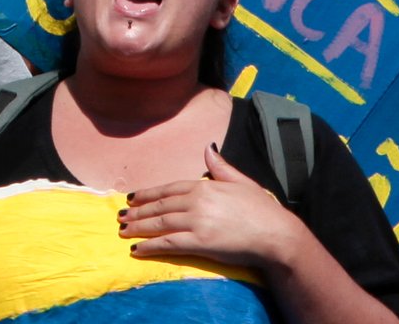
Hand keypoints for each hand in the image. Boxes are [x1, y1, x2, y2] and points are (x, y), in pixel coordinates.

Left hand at [118, 144, 305, 270]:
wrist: (278, 234)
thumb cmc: (262, 210)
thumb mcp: (240, 182)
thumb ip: (220, 166)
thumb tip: (208, 147)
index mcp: (204, 186)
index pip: (168, 189)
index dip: (148, 194)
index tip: (132, 199)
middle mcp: (196, 201)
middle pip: (160, 206)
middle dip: (138, 212)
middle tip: (120, 217)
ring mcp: (197, 221)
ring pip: (160, 224)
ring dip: (138, 228)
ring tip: (123, 231)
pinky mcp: (201, 242)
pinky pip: (169, 244)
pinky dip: (150, 247)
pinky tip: (137, 250)